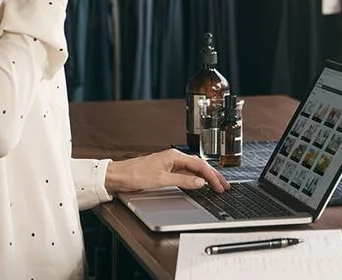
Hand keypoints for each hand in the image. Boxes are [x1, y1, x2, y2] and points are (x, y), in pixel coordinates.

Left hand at [104, 150, 230, 194]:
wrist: (118, 176)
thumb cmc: (135, 174)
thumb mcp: (161, 179)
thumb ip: (182, 180)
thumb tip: (199, 182)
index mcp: (174, 156)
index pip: (199, 165)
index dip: (211, 176)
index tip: (219, 186)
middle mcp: (173, 158)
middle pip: (199, 166)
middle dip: (212, 176)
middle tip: (223, 186)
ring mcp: (169, 164)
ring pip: (193, 169)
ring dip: (205, 177)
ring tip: (215, 185)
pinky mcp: (165, 171)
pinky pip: (185, 173)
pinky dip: (195, 179)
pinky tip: (198, 184)